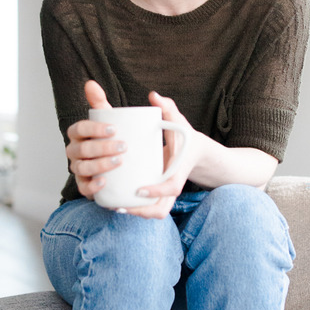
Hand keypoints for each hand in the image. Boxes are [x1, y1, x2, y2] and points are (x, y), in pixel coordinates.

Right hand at [65, 81, 125, 200]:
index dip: (93, 128)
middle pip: (81, 150)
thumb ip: (100, 101)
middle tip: (124, 146)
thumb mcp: (109, 119)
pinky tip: (105, 181)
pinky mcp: (85, 186)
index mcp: (79, 135)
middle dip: (101, 147)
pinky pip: (83, 188)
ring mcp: (79, 170)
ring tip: (119, 162)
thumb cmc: (114, 138)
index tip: (114, 128)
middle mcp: (75, 152)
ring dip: (100, 165)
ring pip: (82, 168)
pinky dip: (92, 186)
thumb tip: (90, 83)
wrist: (125, 164)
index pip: (78, 129)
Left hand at [124, 91, 199, 219]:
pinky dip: (136, 211)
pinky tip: (117, 206)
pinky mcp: (160, 197)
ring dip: (135, 214)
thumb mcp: (177, 120)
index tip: (138, 190)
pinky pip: (150, 211)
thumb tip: (154, 95)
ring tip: (115, 207)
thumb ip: (168, 108)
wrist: (194, 151)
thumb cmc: (183, 136)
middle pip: (161, 209)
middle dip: (141, 211)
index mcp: (180, 170)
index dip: (156, 191)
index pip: (171, 187)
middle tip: (120, 205)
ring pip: (154, 213)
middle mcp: (175, 186)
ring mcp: (168, 195)